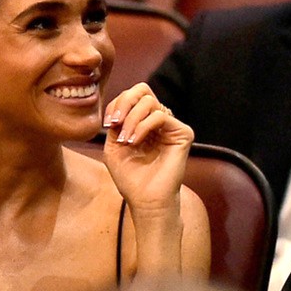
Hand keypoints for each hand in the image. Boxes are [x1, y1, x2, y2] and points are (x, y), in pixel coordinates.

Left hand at [101, 83, 192, 212]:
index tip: (108, 124)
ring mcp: (171, 126)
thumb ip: (115, 122)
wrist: (146, 200)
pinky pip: (160, 115)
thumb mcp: (113, 145)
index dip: (116, 104)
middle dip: (124, 103)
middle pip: (142, 90)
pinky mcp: (183, 133)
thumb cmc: (130, 177)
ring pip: (150, 101)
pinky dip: (143, 126)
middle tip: (115, 122)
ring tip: (126, 140)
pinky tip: (135, 142)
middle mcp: (159, 121)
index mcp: (143, 122)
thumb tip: (120, 104)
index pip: (131, 96)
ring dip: (131, 119)